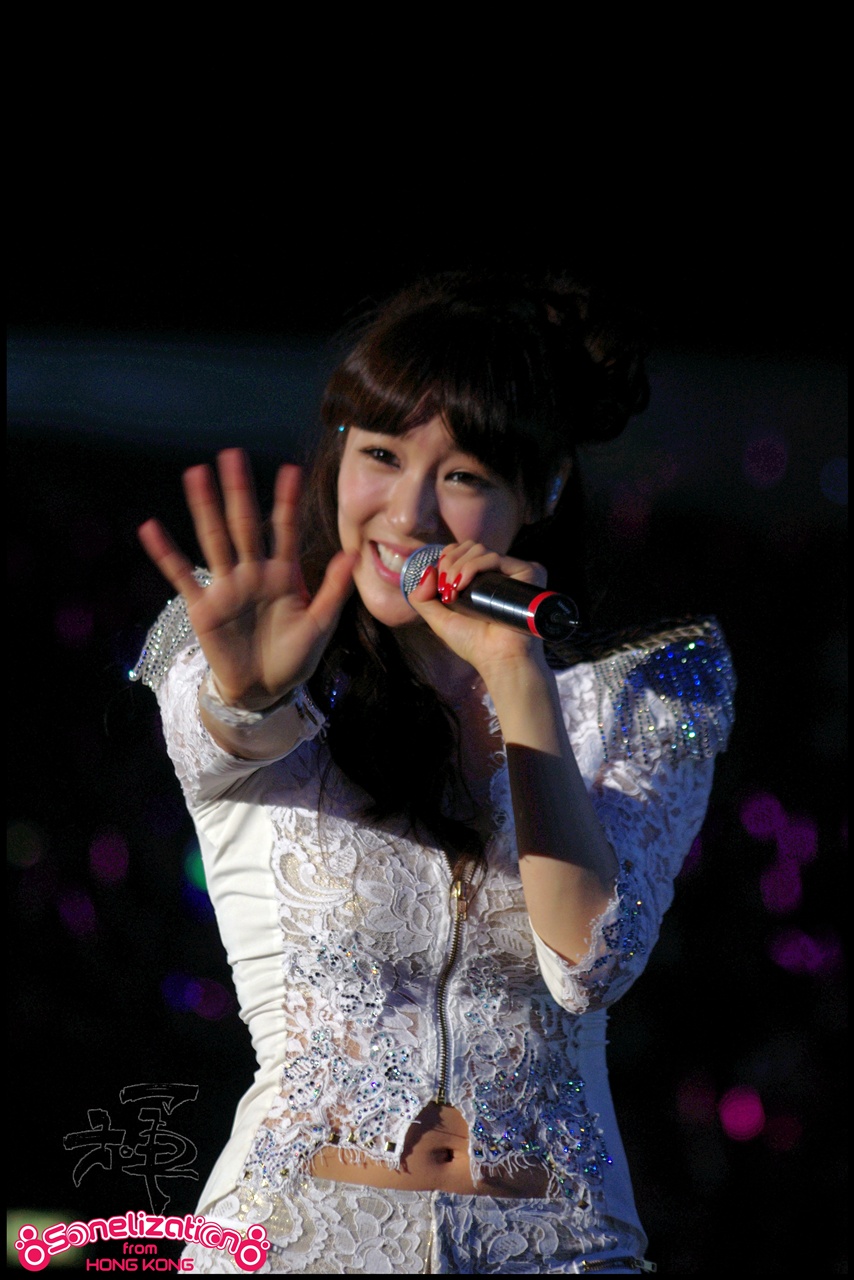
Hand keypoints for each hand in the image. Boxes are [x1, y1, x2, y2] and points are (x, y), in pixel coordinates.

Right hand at [137, 449, 356, 709]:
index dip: (287, 501)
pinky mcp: (204, 607)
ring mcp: (226, 587)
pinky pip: (182, 576)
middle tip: (232, 454)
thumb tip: (351, 554)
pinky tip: (151, 529)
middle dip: (239, 490)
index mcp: (283, 575)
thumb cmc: (295, 658)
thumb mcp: (320, 625)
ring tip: (195, 474)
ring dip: (204, 508)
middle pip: (244, 524)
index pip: (285, 529)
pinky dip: (167, 554)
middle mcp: (253, 573)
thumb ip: (332, 590)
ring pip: (214, 539)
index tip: (291, 469)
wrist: (265, 691)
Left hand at [406, 541, 548, 683]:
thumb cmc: (474, 644)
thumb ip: (422, 598)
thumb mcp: (439, 620)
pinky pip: (494, 557)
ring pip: (479, 549)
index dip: (448, 557)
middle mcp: (501, 572)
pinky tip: (462, 585)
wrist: (499, 659)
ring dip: (458, 566)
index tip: (440, 580)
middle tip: (446, 588)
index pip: (465, 550)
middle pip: (470, 546)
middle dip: (450, 563)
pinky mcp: (527, 572)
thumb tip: (427, 570)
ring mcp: (514, 571)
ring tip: (453, 591)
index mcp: (485, 578)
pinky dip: (472, 566)